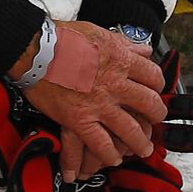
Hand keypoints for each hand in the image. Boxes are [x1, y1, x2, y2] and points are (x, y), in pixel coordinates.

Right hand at [23, 22, 164, 179]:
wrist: (35, 50)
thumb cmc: (62, 39)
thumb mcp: (99, 32)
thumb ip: (123, 43)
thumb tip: (143, 50)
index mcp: (121, 60)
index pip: (153, 77)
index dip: (157, 86)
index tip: (154, 91)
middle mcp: (115, 84)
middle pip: (149, 105)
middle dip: (155, 116)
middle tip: (154, 121)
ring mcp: (99, 104)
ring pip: (131, 130)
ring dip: (140, 142)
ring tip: (142, 148)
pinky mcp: (79, 120)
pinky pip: (101, 144)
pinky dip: (109, 154)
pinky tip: (113, 158)